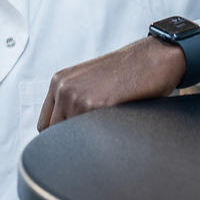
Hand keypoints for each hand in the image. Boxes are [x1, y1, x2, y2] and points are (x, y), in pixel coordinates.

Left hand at [36, 36, 199, 130]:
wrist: (155, 57)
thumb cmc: (128, 71)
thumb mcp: (90, 80)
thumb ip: (73, 100)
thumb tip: (65, 135)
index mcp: (59, 81)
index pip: (45, 124)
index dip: (61, 136)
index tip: (78, 139)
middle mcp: (63, 88)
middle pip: (55, 134)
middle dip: (74, 141)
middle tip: (98, 138)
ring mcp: (77, 97)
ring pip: (74, 139)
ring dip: (90, 142)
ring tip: (111, 129)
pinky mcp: (97, 106)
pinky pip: (92, 137)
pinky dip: (104, 138)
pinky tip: (119, 126)